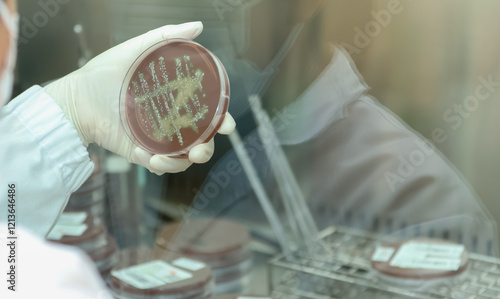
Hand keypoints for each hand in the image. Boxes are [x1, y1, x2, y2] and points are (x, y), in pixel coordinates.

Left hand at [45, 22, 235, 174]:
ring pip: (184, 159)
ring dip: (185, 162)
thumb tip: (199, 27)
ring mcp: (158, 139)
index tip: (226, 125)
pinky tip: (153, 158)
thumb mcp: (138, 49)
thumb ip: (167, 37)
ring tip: (172, 157)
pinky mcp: (142, 153)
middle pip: (201, 141)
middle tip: (200, 149)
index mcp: (177, 101)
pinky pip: (161, 166)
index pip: (208, 114)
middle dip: (207, 149)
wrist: (77, 97)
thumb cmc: (105, 72)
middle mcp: (172, 122)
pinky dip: (163, 166)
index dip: (222, 120)